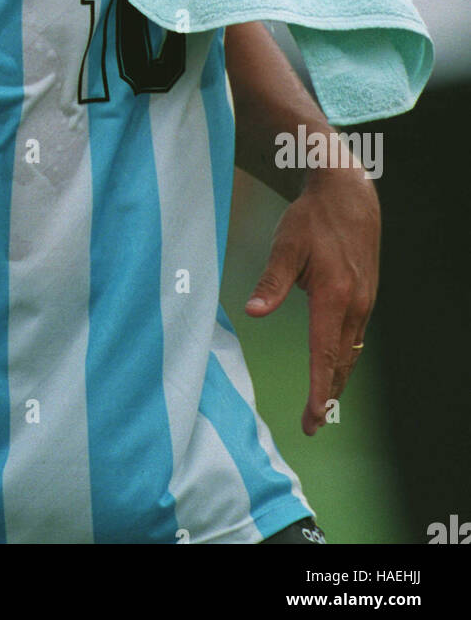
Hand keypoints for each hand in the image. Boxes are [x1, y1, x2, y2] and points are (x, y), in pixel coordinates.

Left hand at [244, 163, 379, 434]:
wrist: (349, 194)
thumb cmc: (312, 218)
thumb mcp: (286, 246)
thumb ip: (271, 280)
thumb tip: (254, 311)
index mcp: (335, 296)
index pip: (324, 354)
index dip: (318, 390)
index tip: (313, 418)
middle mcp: (356, 303)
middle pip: (341, 360)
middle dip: (328, 395)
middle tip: (312, 425)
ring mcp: (365, 300)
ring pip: (350, 350)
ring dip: (336, 377)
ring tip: (323, 405)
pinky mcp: (366, 294)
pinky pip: (355, 335)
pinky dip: (343, 356)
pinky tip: (334, 365)